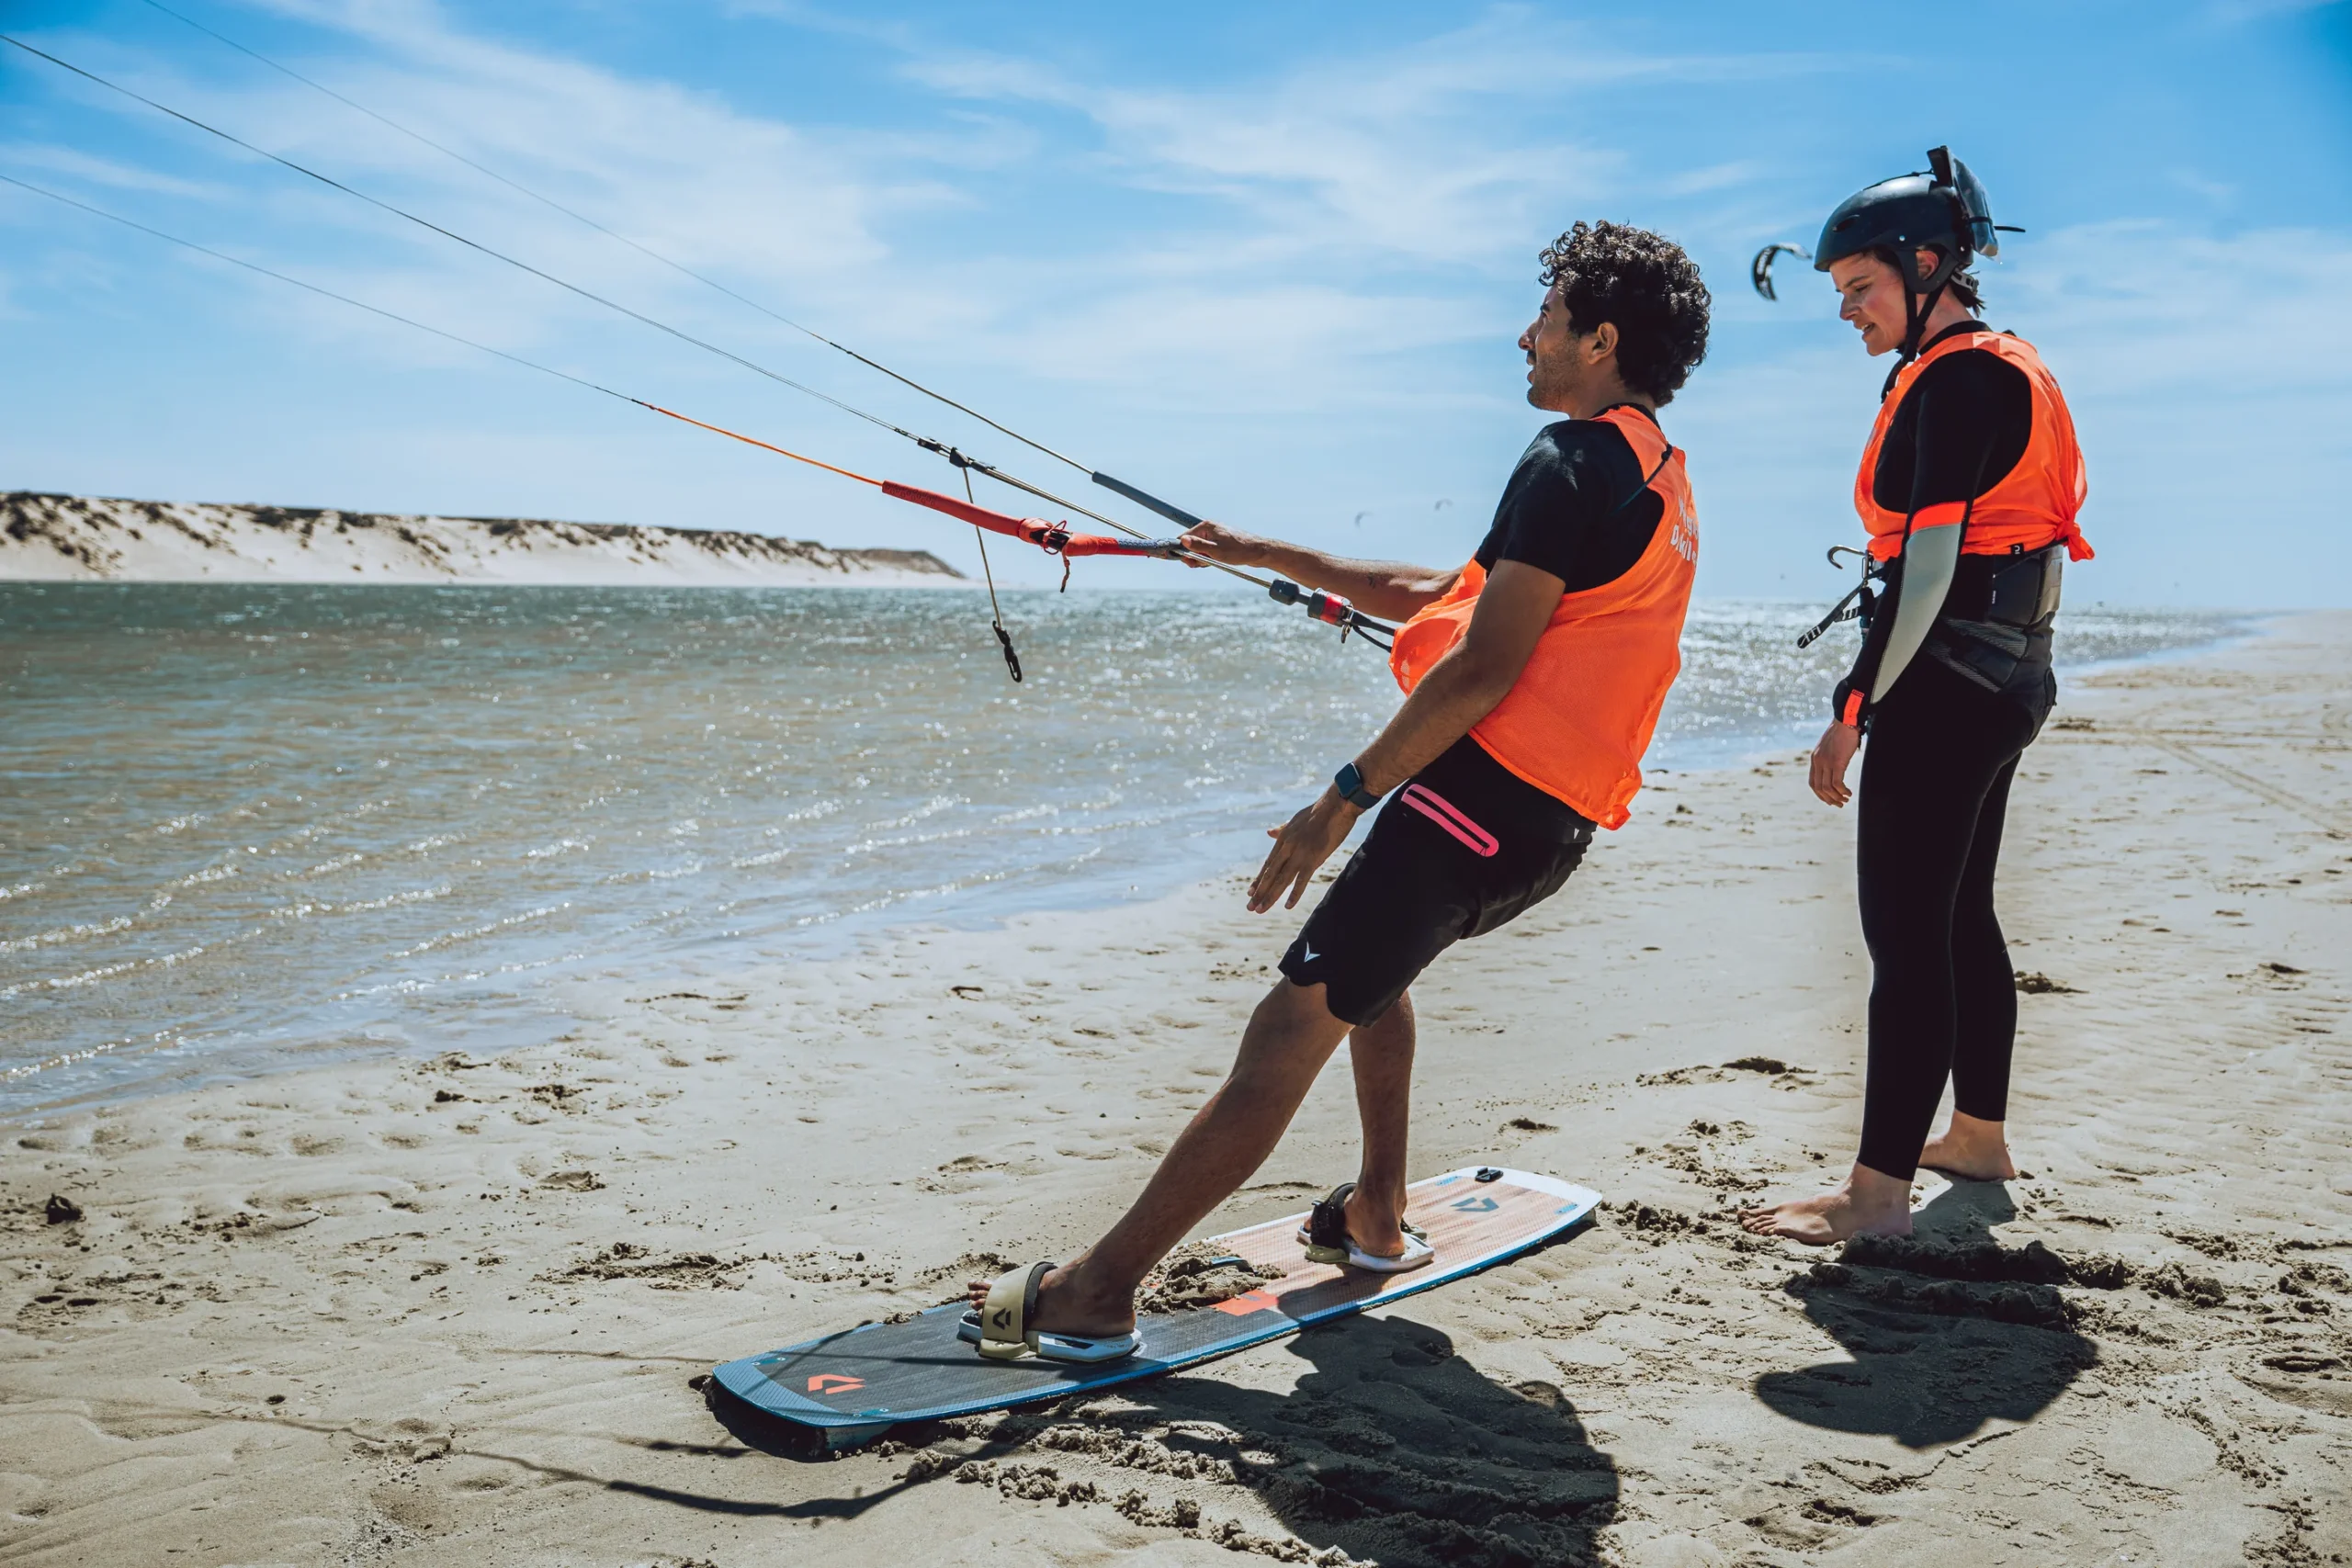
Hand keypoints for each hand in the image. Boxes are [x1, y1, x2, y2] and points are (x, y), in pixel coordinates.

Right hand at [1177, 519, 1267, 569]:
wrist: (1258, 552)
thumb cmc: (1238, 551)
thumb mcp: (1215, 551)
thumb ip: (1198, 546)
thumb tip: (1183, 540)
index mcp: (1206, 527)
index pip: (1183, 537)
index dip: (1183, 551)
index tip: (1190, 561)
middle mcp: (1208, 528)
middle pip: (1190, 544)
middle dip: (1194, 556)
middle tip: (1205, 563)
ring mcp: (1214, 534)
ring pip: (1199, 549)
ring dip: (1203, 558)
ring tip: (1214, 561)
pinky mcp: (1219, 541)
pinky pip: (1207, 550)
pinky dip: (1209, 557)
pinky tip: (1217, 560)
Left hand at [1248, 788, 1358, 912]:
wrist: (1336, 805)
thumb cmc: (1318, 811)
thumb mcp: (1295, 820)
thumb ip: (1282, 829)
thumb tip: (1269, 832)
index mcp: (1283, 839)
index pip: (1268, 864)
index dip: (1259, 880)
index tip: (1251, 892)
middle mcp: (1287, 847)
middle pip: (1270, 874)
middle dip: (1260, 893)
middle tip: (1250, 907)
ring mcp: (1299, 854)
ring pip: (1281, 880)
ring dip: (1270, 896)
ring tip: (1260, 910)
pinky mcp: (1313, 858)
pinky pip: (1301, 880)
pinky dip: (1294, 894)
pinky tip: (1287, 906)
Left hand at [1809, 721, 1860, 806]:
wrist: (1846, 720)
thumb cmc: (1842, 732)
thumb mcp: (1830, 747)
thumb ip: (1828, 757)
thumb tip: (1835, 767)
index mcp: (1814, 759)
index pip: (1813, 783)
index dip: (1820, 794)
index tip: (1830, 800)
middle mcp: (1818, 762)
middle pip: (1818, 788)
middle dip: (1828, 799)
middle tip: (1839, 804)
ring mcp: (1826, 762)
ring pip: (1827, 788)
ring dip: (1837, 797)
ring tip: (1845, 800)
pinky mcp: (1837, 762)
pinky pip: (1837, 783)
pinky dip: (1842, 791)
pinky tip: (1849, 793)